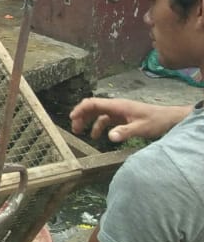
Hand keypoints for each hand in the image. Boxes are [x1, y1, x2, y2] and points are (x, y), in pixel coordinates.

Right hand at [70, 97, 187, 142]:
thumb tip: (109, 137)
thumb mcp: (141, 128)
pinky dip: (100, 127)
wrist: (170, 119)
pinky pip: (107, 120)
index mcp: (117, 105)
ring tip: (82, 133)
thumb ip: (124, 132)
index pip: (93, 103)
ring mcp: (119, 112)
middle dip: (82, 116)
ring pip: (99, 114)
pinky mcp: (123, 118)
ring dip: (89, 122)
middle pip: (93, 108)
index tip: (72, 118)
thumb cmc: (156, 121)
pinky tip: (100, 136)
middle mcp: (116, 106)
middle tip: (75, 129)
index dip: (80, 109)